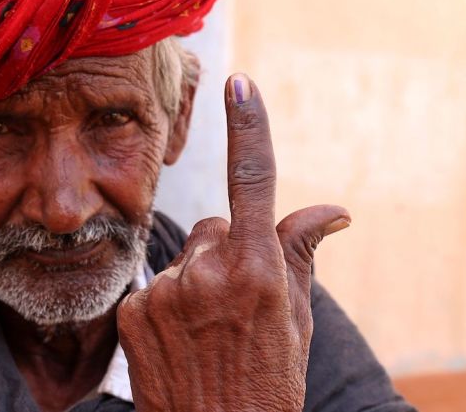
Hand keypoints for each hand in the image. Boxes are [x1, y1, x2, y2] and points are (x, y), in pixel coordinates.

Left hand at [117, 73, 350, 411]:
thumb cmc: (269, 383)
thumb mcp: (298, 320)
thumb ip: (301, 254)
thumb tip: (333, 210)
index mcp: (256, 272)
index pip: (252, 183)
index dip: (249, 129)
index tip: (238, 83)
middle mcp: (207, 274)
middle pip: (214, 227)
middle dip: (228, 251)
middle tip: (240, 305)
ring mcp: (164, 293)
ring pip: (184, 258)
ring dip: (196, 280)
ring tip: (209, 333)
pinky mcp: (131, 311)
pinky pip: (155, 286)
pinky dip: (167, 305)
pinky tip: (181, 342)